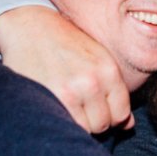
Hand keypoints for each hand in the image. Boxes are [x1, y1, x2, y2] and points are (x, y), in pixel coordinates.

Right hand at [0, 6, 132, 133]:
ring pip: (85, 129)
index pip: (121, 114)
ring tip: (65, 106)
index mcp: (108, 70)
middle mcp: (94, 81)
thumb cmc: (63, 43)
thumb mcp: (96, 57)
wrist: (28, 26)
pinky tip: (54, 109)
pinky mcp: (51, 97)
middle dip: (92, 122)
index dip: (109, 117)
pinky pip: (65, 126)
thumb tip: (128, 125)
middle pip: (103, 124)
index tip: (95, 111)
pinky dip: (61, 123)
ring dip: (76, 124)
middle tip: (76, 107)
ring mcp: (72, 91)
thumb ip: (114, 90)